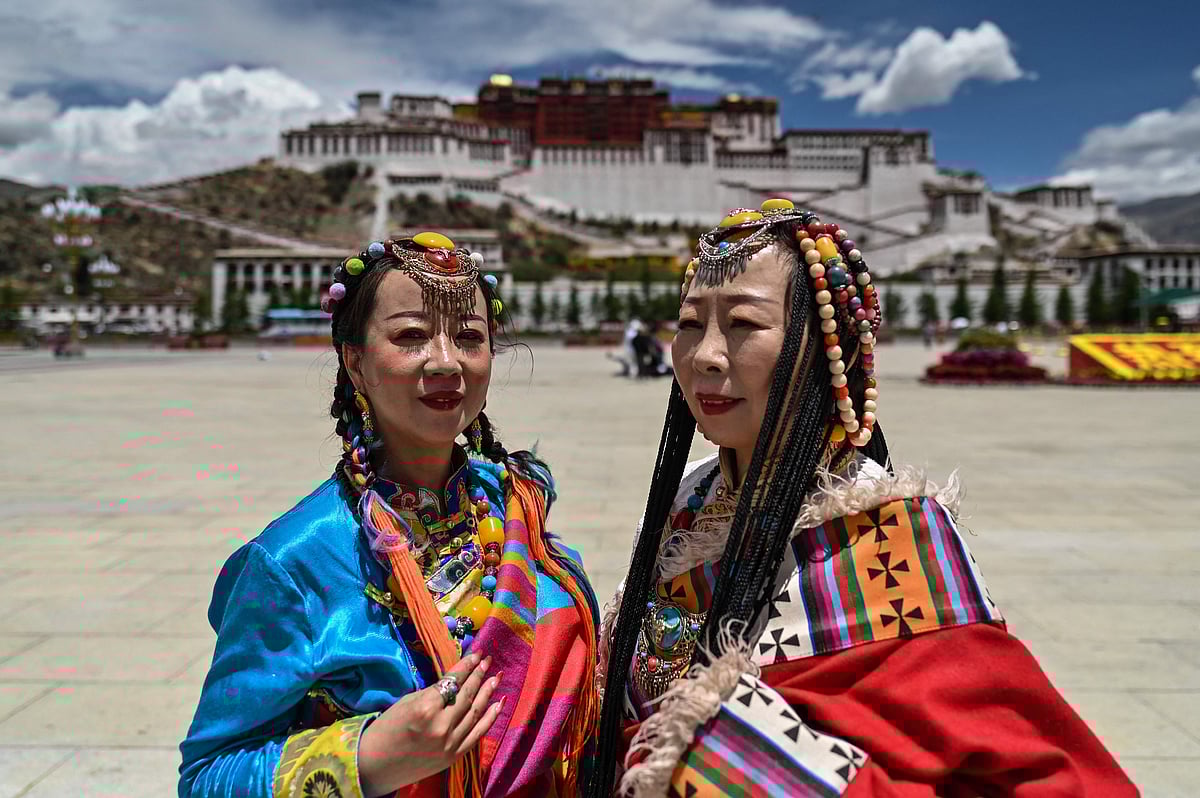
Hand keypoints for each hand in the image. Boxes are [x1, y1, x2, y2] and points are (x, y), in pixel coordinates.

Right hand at [358, 652, 503, 796]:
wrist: (375, 766)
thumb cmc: (386, 729)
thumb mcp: (407, 702)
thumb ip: (433, 692)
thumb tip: (455, 680)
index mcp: (426, 708)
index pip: (453, 682)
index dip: (467, 666)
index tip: (477, 654)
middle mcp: (442, 725)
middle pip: (467, 695)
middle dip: (479, 675)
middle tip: (488, 661)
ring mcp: (451, 743)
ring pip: (476, 712)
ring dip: (488, 692)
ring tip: (496, 676)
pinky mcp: (454, 756)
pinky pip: (478, 733)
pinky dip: (491, 717)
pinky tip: (499, 703)